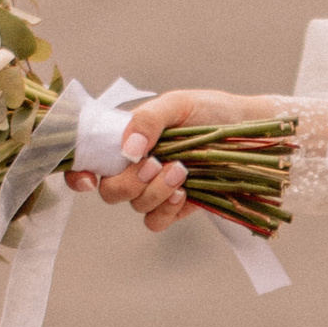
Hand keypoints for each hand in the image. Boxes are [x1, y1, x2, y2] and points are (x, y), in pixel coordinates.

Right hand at [73, 87, 268, 232]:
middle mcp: (135, 166)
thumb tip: (129, 148)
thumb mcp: (177, 104)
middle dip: (129, 182)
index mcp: (126, 140)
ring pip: (135, 206)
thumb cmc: (211, 112)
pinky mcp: (176, 207)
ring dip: (154, 192)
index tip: (90, 179)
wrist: (249, 132)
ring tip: (181, 172)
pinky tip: (184, 193)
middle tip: (156, 164)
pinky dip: (166, 210)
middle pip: (109, 191)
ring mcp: (155, 189)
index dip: (79, 174)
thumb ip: (147, 120)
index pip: (87, 160)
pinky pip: (156, 222)